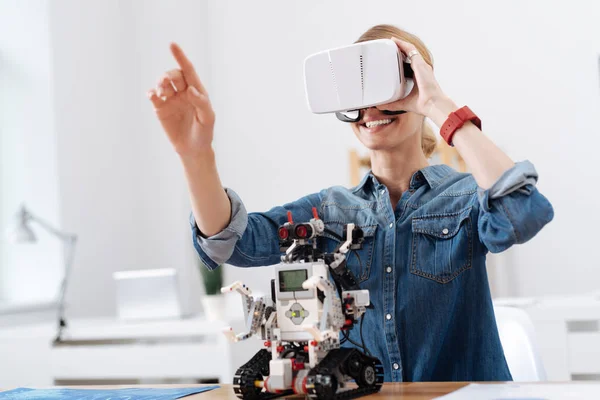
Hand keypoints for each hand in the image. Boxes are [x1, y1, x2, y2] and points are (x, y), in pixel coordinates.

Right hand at [148, 43, 214, 158]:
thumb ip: (201, 103)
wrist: (193, 149)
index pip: (188, 70)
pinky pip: (154, 97)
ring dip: (160, 84)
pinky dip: (151, 93)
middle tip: (165, 83)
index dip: (181, 57)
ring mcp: (171, 100)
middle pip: (173, 75)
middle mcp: (183, 92)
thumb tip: (190, 89)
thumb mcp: (208, 119)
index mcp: (196, 91)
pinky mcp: (161, 109)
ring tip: (162, 92)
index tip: (172, 45)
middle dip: (168, 76)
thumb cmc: (204, 132)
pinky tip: (152, 95)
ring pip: (163, 84)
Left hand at [377, 37, 447, 118]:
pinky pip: (410, 49)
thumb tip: (381, 106)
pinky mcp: (420, 63)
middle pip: (410, 55)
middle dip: (401, 50)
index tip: (393, 58)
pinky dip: (402, 44)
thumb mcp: (403, 103)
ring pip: (410, 50)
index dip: (402, 60)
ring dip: (400, 44)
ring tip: (391, 41)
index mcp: (419, 77)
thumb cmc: (424, 104)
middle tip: (390, 47)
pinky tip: (395, 41)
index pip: (409, 65)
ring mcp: (421, 65)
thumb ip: (392, 104)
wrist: (432, 104)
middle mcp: (421, 69)